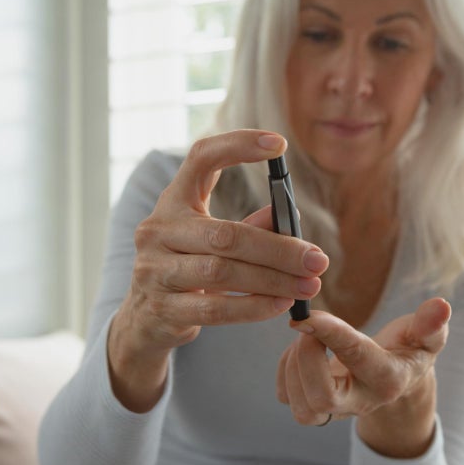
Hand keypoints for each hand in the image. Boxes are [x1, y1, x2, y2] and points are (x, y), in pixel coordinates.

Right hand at [108, 130, 329, 411]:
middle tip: (318, 260)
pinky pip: (215, 308)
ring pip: (223, 272)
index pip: (200, 159)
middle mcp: (157, 230)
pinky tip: (282, 304)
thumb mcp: (211, 242)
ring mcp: (154, 270)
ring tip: (310, 285)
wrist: (145, 319)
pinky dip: (253, 307)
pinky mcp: (161, 309)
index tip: (280, 145)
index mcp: (174, 201)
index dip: (237, 146)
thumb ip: (248, 227)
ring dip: (274, 280)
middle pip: (226, 235)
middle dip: (279, 248)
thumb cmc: (190, 269)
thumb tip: (288, 216)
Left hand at [276, 298, 451, 456]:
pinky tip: (301, 351)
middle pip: (322, 399)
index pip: (357, 356)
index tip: (308, 313)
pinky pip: (286, 397)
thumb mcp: (427, 336)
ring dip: (293, 365)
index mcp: (388, 378)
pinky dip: (284, 370)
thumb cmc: (410, 349)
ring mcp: (337, 411)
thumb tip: (441, 306)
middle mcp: (362, 401)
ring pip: (301, 406)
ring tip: (306, 336)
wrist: (397, 380)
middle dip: (306, 359)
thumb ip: (431, 324)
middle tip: (306, 326)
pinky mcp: (314, 409)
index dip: (331, 333)